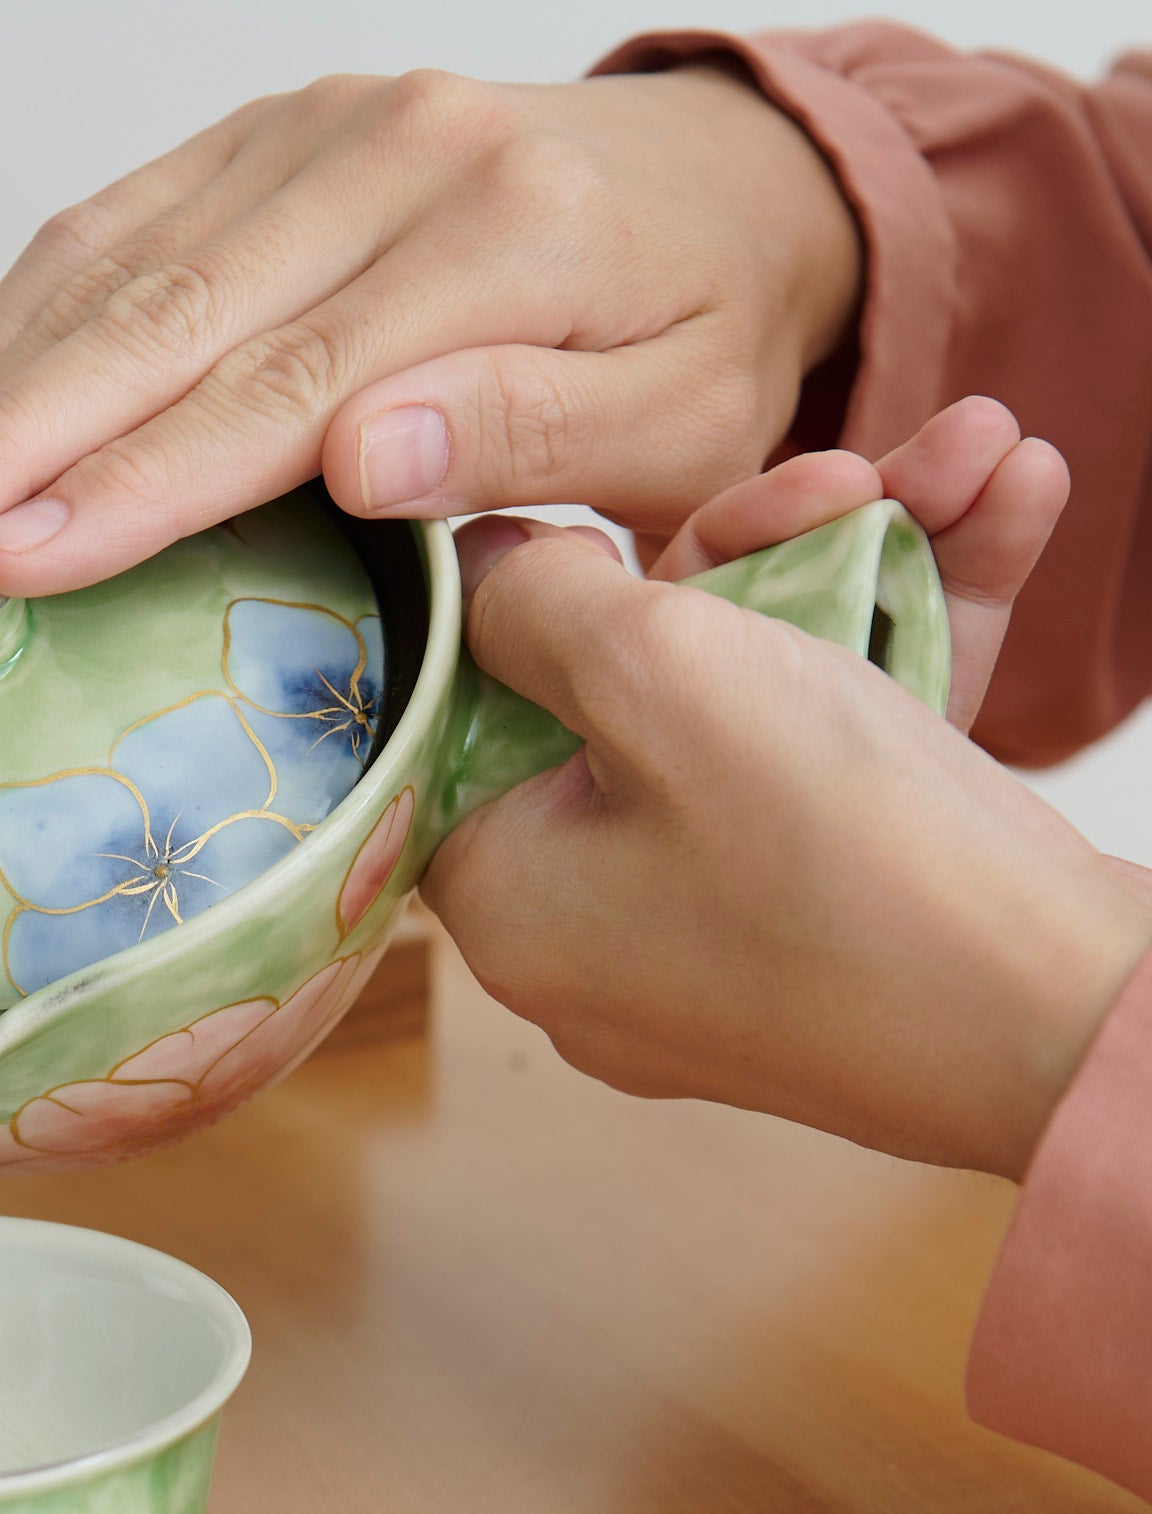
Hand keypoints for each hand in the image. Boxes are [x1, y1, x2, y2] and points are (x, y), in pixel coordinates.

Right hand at [0, 64, 859, 598]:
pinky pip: (119, 220)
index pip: (276, 389)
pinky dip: (22, 314)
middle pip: (158, 316)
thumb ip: (528, 432)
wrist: (729, 179)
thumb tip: (363, 450)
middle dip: (0, 442)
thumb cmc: (699, 337)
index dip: (132, 486)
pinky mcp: (268, 133)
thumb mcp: (677, 418)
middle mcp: (383, 156)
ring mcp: (312, 128)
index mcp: (496, 241)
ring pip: (111, 261)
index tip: (5, 563)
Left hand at [424, 404, 1151, 1179]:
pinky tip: (1008, 517)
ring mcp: (713, 940)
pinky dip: (909, 651)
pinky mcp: (826, 931)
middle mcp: (592, 935)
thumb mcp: (658, 676)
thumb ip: (537, 603)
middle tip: (848, 469)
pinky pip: (832, 767)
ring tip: (977, 459)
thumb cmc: (844, 856)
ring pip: (753, 714)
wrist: (1074, 1024)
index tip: (622, 522)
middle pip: (625, 701)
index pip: (469, 720)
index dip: (539, 598)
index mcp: (508, 899)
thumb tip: (479, 569)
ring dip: (862, 572)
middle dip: (754, 552)